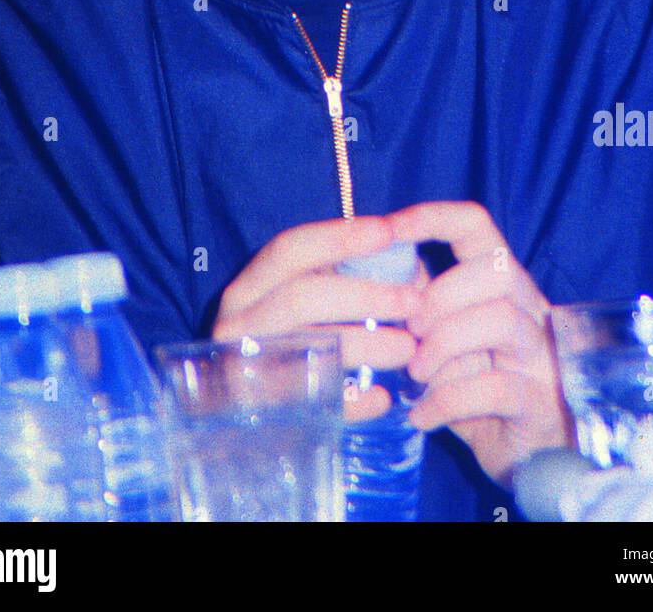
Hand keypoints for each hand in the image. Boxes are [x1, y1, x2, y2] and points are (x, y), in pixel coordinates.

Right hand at [212, 215, 423, 418]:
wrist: (244, 421)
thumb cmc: (293, 338)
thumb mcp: (307, 299)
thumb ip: (344, 277)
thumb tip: (406, 265)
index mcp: (249, 288)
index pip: (288, 250)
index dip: (337, 238)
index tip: (388, 231)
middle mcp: (239, 325)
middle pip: (299, 299)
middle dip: (362, 296)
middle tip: (414, 301)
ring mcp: (249, 371)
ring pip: (311, 351)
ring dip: (366, 346)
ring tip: (409, 348)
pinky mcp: (265, 416)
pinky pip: (315, 407)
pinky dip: (353, 402)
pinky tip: (382, 397)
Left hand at [386, 201, 574, 485]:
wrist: (528, 456)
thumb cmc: (478, 387)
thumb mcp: (445, 338)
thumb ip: (420, 303)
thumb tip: (371, 266)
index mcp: (501, 283)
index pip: (477, 225)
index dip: (433, 217)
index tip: (388, 229)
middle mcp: (530, 310)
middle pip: (497, 269)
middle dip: (442, 294)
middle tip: (411, 328)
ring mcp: (540, 357)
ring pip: (503, 319)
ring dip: (444, 343)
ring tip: (416, 374)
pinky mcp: (539, 404)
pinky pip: (496, 387)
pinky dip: (447, 401)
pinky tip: (421, 415)